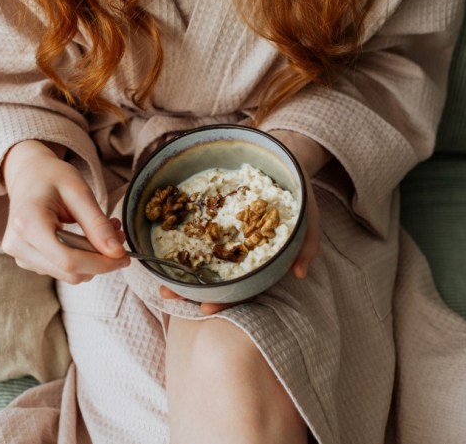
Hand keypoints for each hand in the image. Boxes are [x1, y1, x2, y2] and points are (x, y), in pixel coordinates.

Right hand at [1, 140, 129, 283]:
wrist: (27, 175)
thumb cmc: (52, 178)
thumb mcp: (79, 192)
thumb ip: (98, 224)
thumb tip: (117, 254)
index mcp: (28, 223)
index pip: (69, 260)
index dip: (101, 264)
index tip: (125, 256)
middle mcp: (18, 244)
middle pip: (70, 272)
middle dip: (100, 261)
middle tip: (119, 236)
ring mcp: (20, 255)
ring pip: (68, 275)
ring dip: (92, 259)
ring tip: (105, 230)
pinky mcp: (25, 260)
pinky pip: (60, 270)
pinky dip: (80, 259)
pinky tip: (86, 238)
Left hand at [159, 130, 328, 313]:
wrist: (283, 157)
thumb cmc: (296, 191)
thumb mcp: (308, 215)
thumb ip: (306, 244)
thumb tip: (300, 273)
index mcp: (258, 256)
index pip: (241, 285)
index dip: (224, 298)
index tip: (205, 307)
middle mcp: (238, 250)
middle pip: (212, 276)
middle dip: (189, 288)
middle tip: (167, 293)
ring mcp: (223, 233)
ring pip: (198, 257)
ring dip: (177, 269)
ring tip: (157, 277)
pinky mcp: (212, 212)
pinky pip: (193, 227)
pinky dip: (176, 235)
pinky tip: (157, 242)